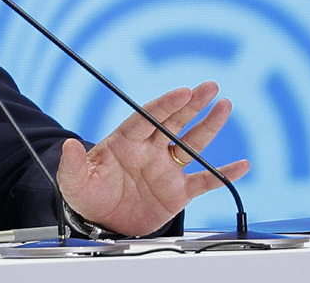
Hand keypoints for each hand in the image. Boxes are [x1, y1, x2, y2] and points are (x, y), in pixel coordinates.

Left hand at [57, 81, 249, 236]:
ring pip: (191, 145)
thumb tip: (68, 145)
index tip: (182, 91)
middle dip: (191, 105)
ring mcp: (165, 170)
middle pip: (173, 123)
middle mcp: (148, 151)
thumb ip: (73, 163)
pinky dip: (223, 174)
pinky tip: (242, 165)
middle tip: (209, 87)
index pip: (147, 118)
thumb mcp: (73, 181)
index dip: (165, 105)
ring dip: (208, 127)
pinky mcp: (177, 193)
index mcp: (124, 142)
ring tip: (225, 106)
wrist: (99, 222)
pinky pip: (204, 181)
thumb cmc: (87, 194)